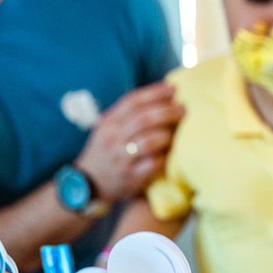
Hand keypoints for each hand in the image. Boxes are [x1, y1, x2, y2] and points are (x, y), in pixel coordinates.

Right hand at [76, 82, 183, 202]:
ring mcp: (121, 158)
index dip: (154, 93)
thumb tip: (163, 95)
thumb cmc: (106, 150)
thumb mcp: (109, 128)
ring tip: (179, 132)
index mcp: (109, 122)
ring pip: (148, 141)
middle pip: (143, 119)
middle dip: (166, 111)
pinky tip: (171, 155)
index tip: (173, 89)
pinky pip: (151, 165)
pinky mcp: (130, 177)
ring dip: (166, 134)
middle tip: (183, 109)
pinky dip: (163, 158)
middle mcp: (113, 138)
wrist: (89, 183)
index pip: (132, 101)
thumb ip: (129, 114)